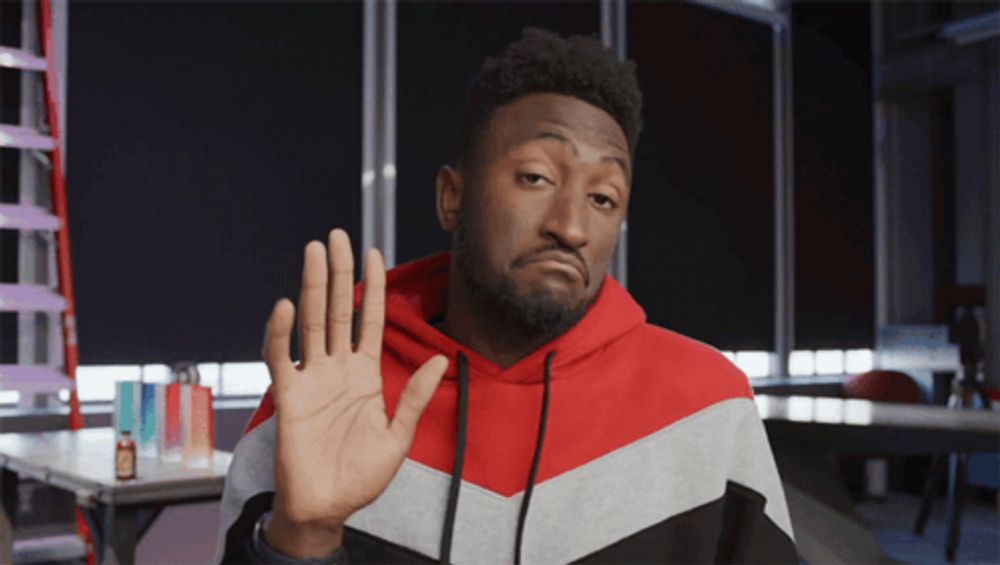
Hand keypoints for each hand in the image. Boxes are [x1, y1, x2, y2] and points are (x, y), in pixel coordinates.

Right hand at [262, 229, 447, 557]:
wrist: (328, 508)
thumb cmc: (360, 476)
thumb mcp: (398, 437)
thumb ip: (414, 396)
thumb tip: (438, 358)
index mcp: (366, 375)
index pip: (369, 319)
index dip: (372, 286)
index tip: (373, 251)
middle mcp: (338, 369)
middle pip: (338, 310)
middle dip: (338, 272)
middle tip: (336, 235)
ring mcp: (312, 379)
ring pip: (312, 323)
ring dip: (312, 287)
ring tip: (313, 251)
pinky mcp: (289, 396)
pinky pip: (282, 357)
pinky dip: (282, 332)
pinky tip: (287, 305)